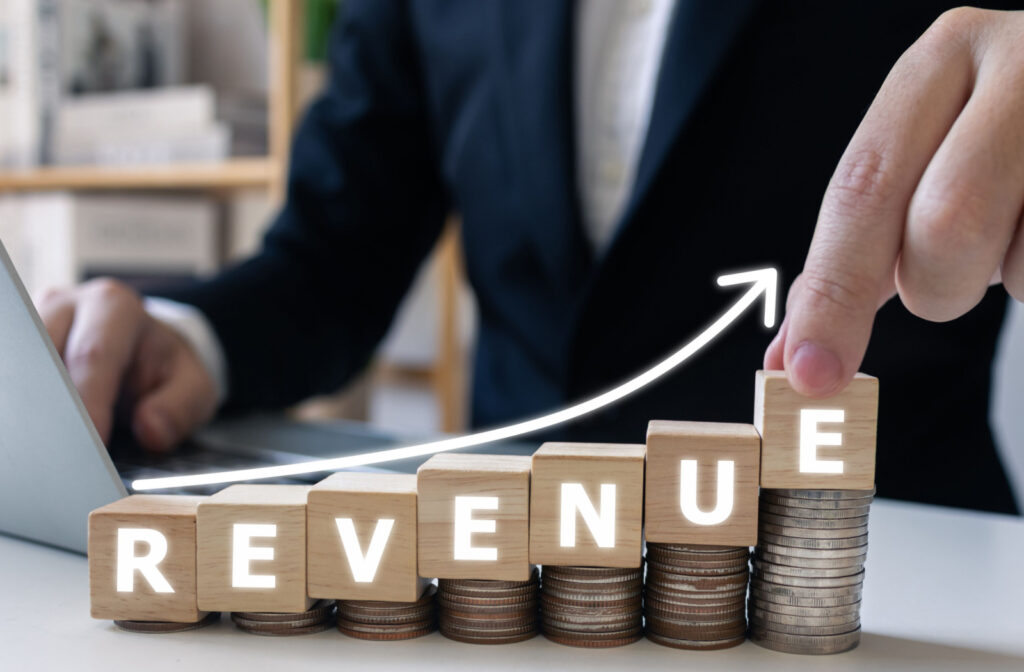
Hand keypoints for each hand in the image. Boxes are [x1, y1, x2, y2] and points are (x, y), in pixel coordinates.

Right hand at [34, 278, 216, 450]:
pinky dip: (22, 404)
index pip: (93, 355)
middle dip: (55, 406)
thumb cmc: (165, 369)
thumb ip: (181, 407)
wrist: (146, 350)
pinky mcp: (18, 346)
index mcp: (113, 307)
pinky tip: (34, 430)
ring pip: (20, 365)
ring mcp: (35, 322)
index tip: (93, 441)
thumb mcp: (194, 386)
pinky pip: (14, 374)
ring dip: (31, 406)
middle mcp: (66, 305)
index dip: (89, 401)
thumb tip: (151, 430)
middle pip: (44, 356)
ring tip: (47, 446)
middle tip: (64, 451)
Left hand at [765, 7, 1023, 395]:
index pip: (862, 189)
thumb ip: (853, 255)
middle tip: (945, 281)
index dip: (832, 293)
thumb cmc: (1003, 144)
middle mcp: (1019, 65)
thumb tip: (789, 356)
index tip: (810, 374)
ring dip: (1003, 277)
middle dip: (935, 285)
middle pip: (945, 222)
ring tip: (1015, 225)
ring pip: (1016, 264)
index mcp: (940, 61)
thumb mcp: (922, 168)